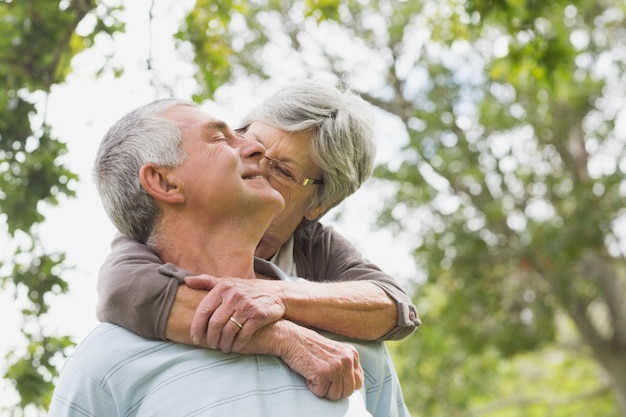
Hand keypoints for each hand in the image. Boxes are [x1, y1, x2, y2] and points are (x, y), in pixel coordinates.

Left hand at [184, 275, 285, 351]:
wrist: (276, 294)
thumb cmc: (247, 290)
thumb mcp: (228, 282)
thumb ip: (207, 281)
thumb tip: (186, 281)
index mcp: (223, 287)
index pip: (204, 310)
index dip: (197, 326)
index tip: (195, 337)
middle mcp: (234, 295)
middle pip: (215, 323)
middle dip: (211, 338)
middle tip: (210, 345)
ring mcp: (246, 306)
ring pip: (228, 331)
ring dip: (223, 344)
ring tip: (222, 348)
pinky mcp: (258, 316)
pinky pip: (243, 335)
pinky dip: (237, 344)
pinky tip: (234, 347)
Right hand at [249, 320, 363, 399]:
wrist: (291, 338)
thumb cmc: (309, 346)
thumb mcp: (335, 352)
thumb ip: (346, 365)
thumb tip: (352, 385)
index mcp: (352, 354)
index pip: (358, 382)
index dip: (344, 385)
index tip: (333, 379)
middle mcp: (347, 359)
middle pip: (348, 391)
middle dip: (334, 390)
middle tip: (322, 378)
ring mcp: (336, 366)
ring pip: (335, 395)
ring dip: (323, 388)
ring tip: (315, 373)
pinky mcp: (323, 373)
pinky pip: (321, 393)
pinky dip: (312, 387)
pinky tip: (308, 373)